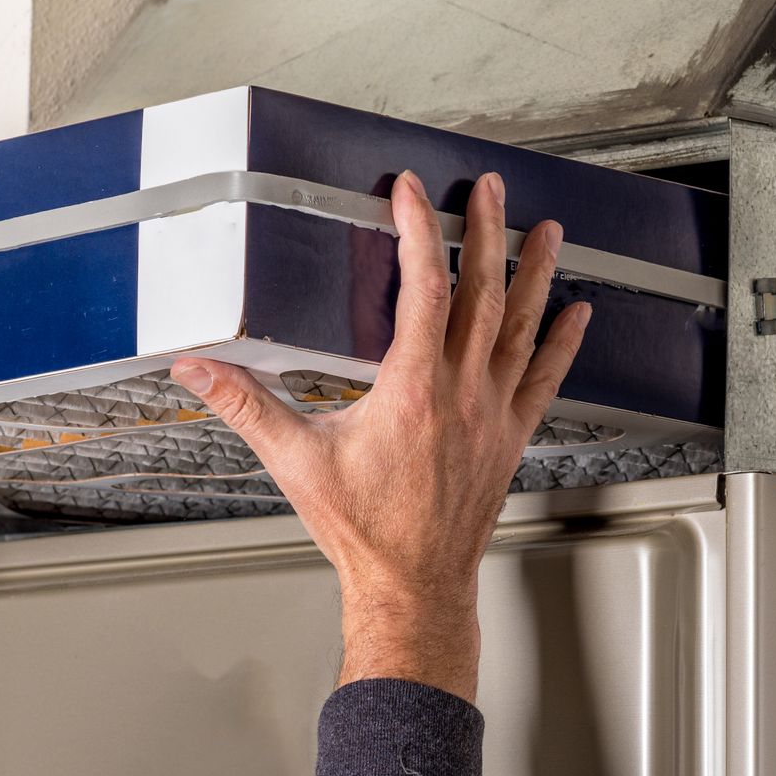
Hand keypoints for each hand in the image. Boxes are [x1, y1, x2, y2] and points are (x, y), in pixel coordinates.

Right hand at [171, 170, 589, 701]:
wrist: (413, 586)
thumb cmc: (363, 530)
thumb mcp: (296, 461)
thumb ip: (245, 405)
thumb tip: (197, 368)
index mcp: (413, 390)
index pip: (425, 288)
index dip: (418, 232)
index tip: (410, 194)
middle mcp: (463, 394)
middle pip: (483, 293)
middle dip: (485, 232)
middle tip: (485, 189)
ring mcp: (494, 413)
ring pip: (524, 327)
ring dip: (536, 272)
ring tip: (548, 229)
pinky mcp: (511, 436)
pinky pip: (545, 377)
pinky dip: (563, 341)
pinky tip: (577, 313)